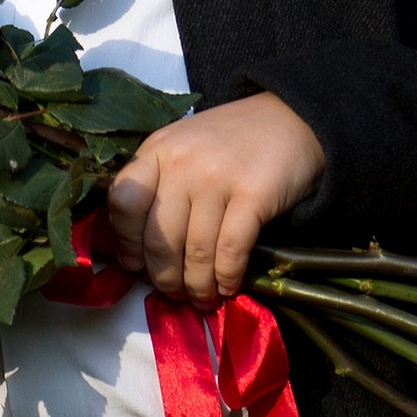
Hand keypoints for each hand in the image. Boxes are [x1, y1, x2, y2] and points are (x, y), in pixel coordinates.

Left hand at [107, 92, 326, 301]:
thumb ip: (160, 187)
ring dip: (198, 286)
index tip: (136, 267)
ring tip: (203, 298)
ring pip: (195, 252)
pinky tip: (228, 287)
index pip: (123, 204)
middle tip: (175, 293)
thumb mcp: (184, 149)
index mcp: (158, 150)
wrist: (292, 118)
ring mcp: (217, 177)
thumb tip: (140, 256)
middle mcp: (182, 162)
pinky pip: (230, 251)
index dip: (126, 243)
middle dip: (165, 278)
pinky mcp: (254, 194)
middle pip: (159, 238)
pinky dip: (227, 277)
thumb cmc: (233, 142)